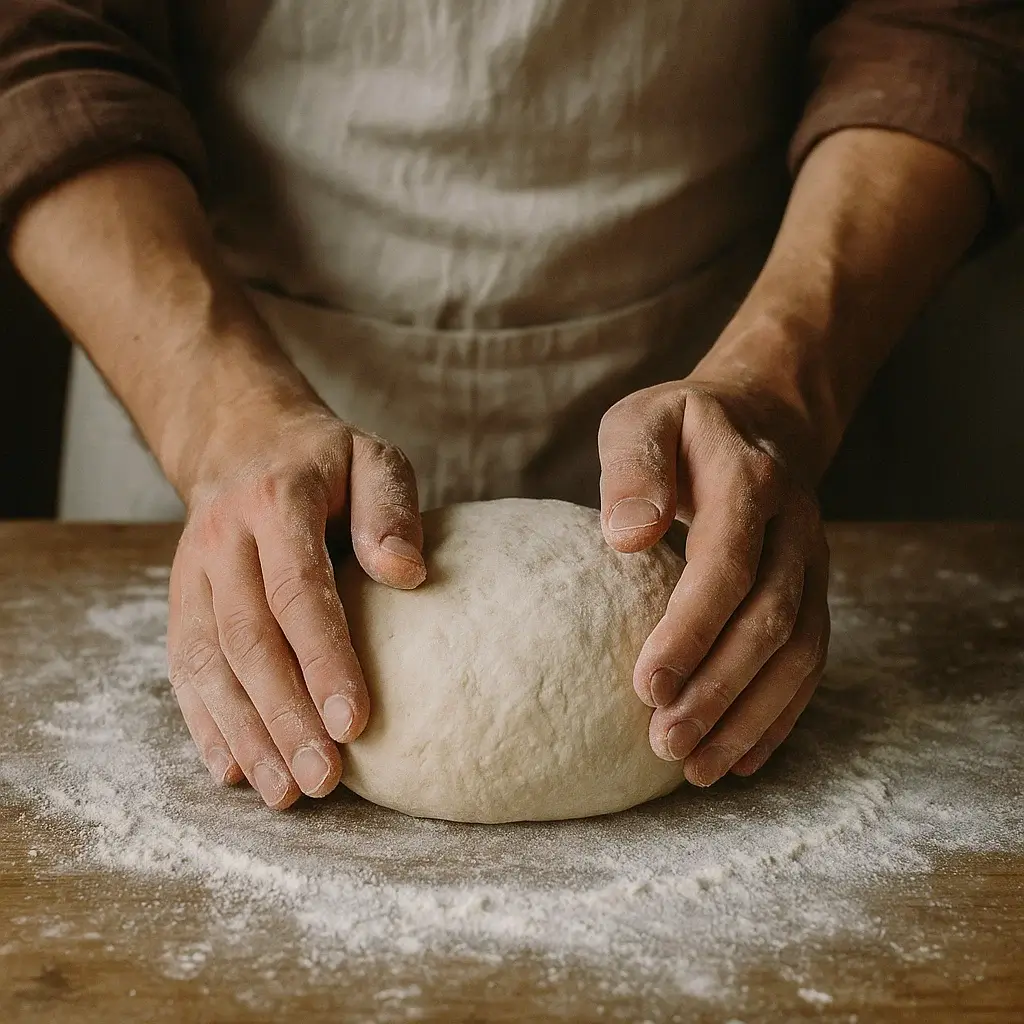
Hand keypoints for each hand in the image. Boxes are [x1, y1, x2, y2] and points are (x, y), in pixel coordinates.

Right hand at [167, 399, 424, 808]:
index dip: (323, 660)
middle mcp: (224, 541)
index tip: (354, 722)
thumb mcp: (370, 458)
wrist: (241, 441)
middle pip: (249, 640)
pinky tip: (234, 771)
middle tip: (325, 780)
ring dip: (246, 735)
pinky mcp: (180, 601)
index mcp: (276, 502)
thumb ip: (390, 508)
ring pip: (210, 664)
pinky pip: (184, 668)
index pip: (296, 591)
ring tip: (286, 794)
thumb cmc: (325, 461)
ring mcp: (192, 573)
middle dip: (285, 717)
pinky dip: (207, 723)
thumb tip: (407, 573)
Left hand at [598, 380, 829, 785]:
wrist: (762, 419)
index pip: (728, 565)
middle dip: (720, 690)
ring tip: (697, 769)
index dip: (693, 629)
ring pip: (800, 654)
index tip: (646, 685)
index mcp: (749, 480)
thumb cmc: (682, 427)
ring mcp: (813, 565)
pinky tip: (741, 758)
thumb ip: (634, 467)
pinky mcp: (814, 594)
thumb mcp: (644, 420)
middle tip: (664, 743)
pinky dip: (780, 716)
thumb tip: (627, 536)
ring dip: (751, 718)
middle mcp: (794, 528)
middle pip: (771, 620)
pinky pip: (810, 664)